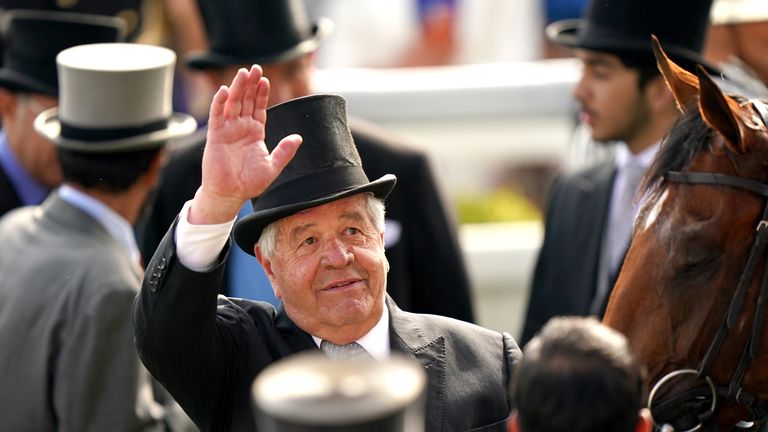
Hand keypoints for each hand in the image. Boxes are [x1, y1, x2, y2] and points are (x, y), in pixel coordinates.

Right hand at [189, 65, 301, 223]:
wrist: (230, 195)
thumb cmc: (249, 183)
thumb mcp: (272, 166)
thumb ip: (284, 151)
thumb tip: (298, 138)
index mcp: (255, 132)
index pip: (259, 107)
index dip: (262, 93)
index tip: (265, 79)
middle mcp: (241, 127)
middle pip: (246, 100)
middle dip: (250, 84)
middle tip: (255, 68)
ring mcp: (227, 130)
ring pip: (233, 104)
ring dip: (238, 88)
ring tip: (243, 73)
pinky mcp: (215, 136)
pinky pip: (217, 116)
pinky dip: (220, 103)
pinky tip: (225, 91)